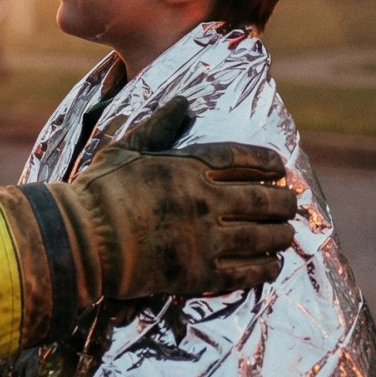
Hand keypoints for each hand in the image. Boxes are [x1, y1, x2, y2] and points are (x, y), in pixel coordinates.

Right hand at [48, 96, 297, 307]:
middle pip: (263, 200)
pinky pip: (246, 272)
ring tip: (287, 234)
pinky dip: (265, 268)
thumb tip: (183, 102)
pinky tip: (272, 265)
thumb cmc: (99, 190)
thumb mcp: (127, 147)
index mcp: (189, 167)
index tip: (280, 168)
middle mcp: (206, 201)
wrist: (83, 238)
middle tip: (292, 204)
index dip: (267, 164)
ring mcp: (206, 239)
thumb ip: (160, 126)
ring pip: (262, 236)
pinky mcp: (199, 274)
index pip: (242, 160)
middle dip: (284, 202)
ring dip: (281, 234)